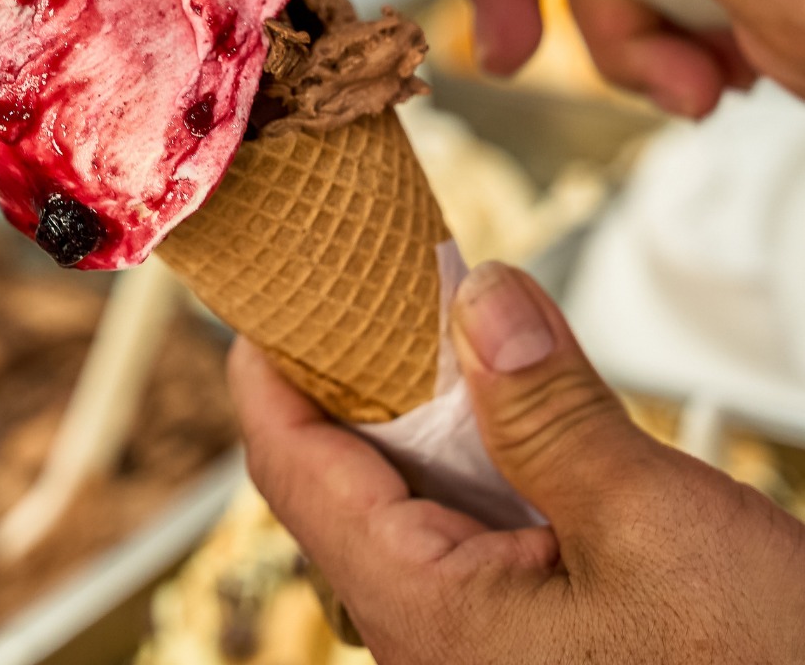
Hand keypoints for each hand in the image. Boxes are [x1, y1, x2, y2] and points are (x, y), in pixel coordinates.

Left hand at [229, 262, 804, 664]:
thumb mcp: (649, 523)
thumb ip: (550, 407)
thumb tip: (478, 295)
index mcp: (430, 615)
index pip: (292, 474)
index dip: (267, 377)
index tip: (270, 297)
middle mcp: (434, 642)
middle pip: (340, 486)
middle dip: (350, 380)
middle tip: (366, 287)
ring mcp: (481, 648)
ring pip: (406, 507)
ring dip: (420, 415)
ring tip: (437, 326)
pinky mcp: (531, 641)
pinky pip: (465, 536)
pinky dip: (473, 458)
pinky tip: (507, 409)